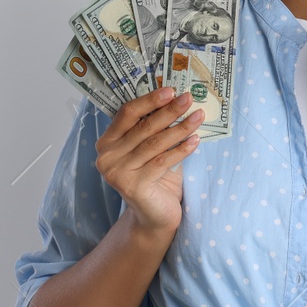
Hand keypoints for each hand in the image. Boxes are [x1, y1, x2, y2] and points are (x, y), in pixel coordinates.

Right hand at [93, 86, 203, 235]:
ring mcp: (118, 172)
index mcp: (107, 142)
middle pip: (143, 127)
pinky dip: (181, 150)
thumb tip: (178, 100)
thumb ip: (156, 129)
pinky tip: (195, 140)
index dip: (149, 100)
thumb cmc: (156, 178)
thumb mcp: (153, 149)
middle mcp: (107, 156)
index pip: (126, 114)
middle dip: (169, 111)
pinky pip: (162, 161)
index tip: (171, 90)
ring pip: (154, 143)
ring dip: (180, 128)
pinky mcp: (132, 186)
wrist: (155, 216)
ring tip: (198, 116)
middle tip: (189, 98)